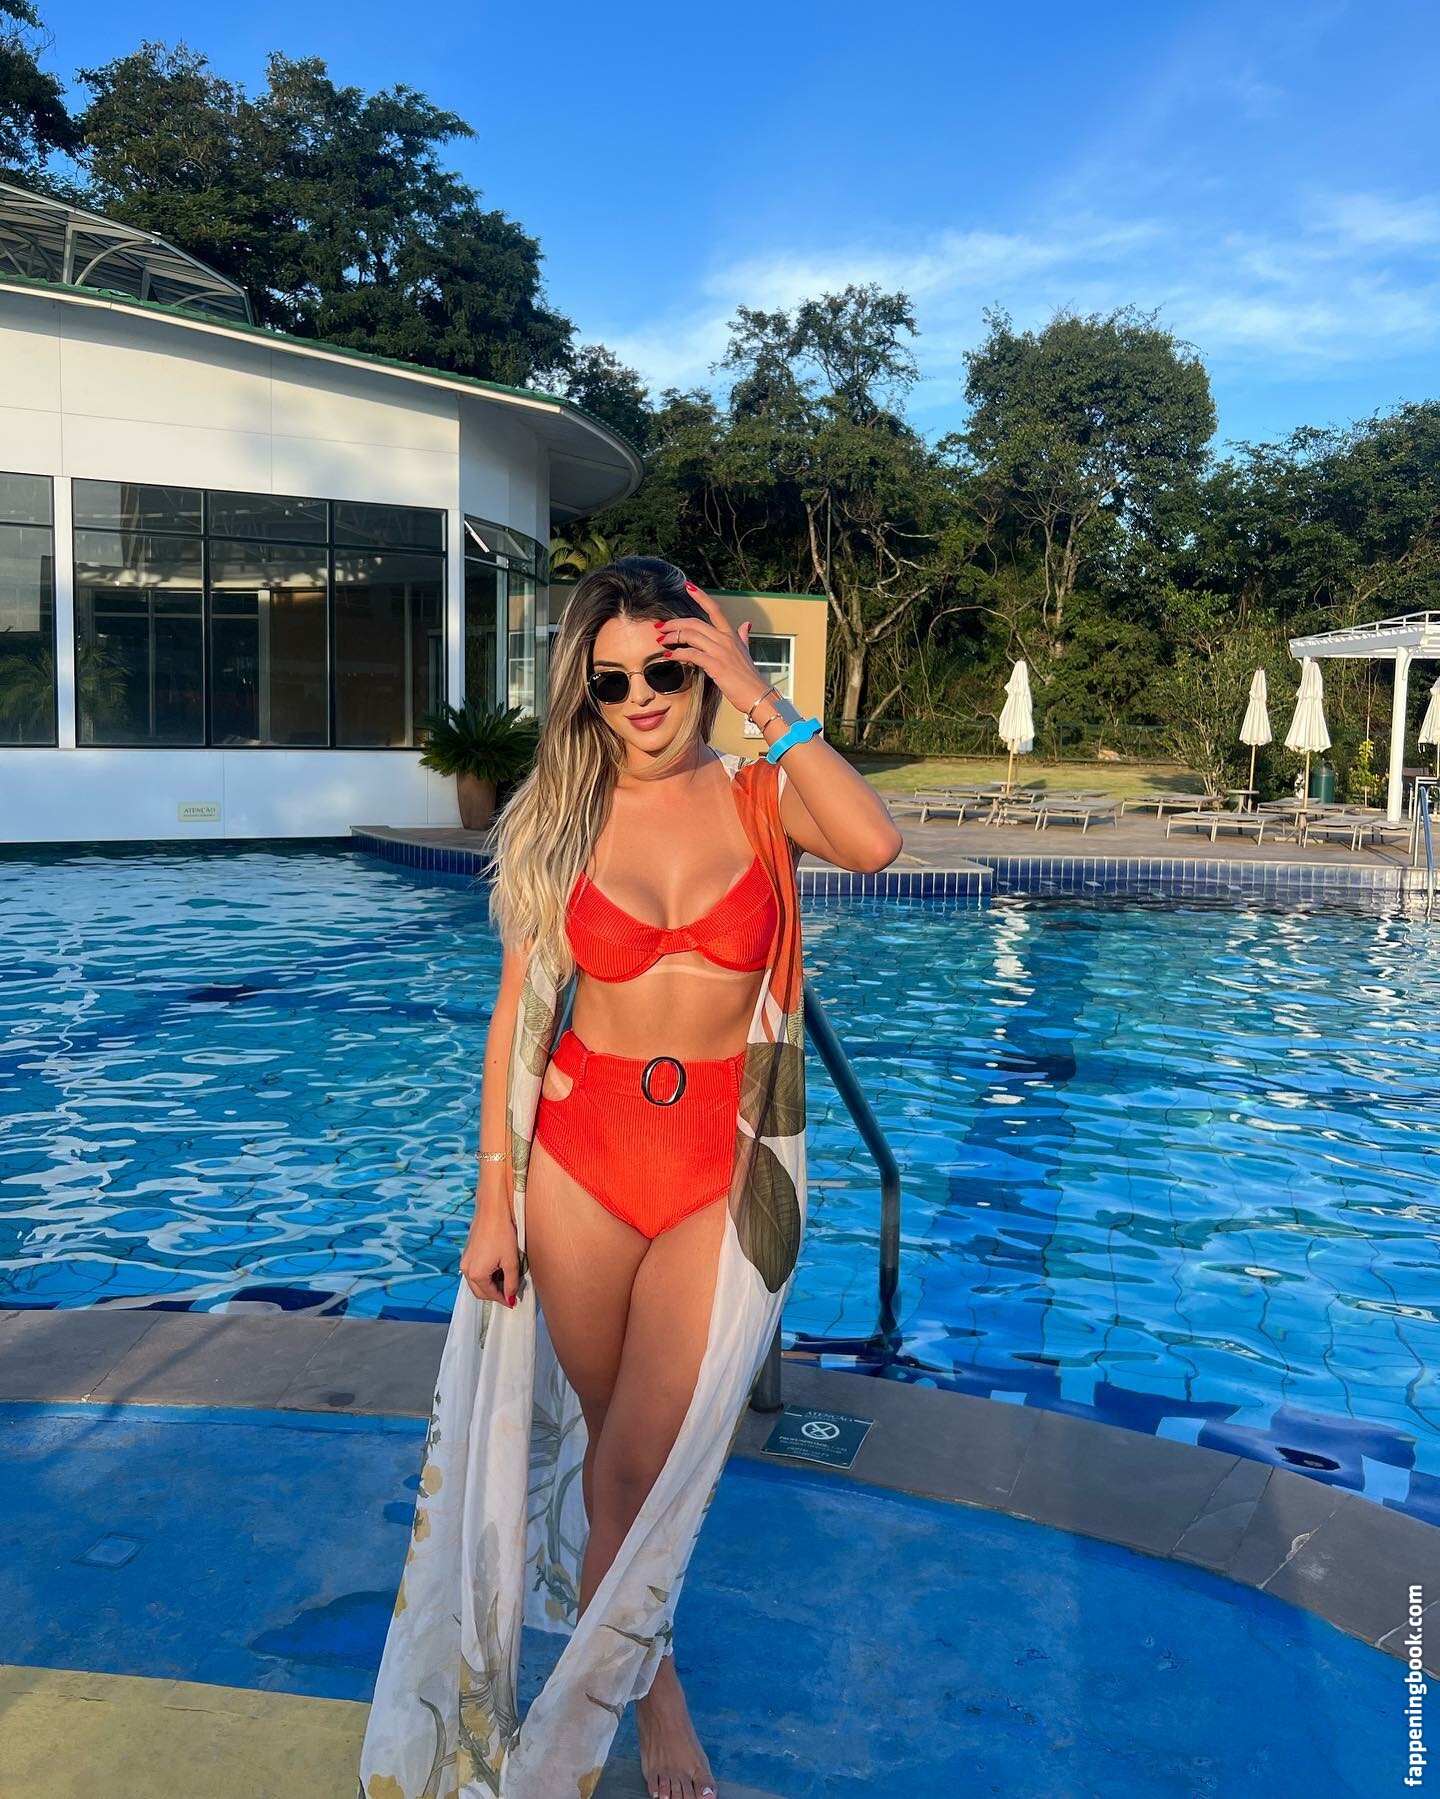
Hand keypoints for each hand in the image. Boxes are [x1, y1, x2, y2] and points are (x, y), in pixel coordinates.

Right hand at [460, 1199, 522, 1306]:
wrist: (491, 1211)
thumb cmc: (502, 1233)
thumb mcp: (511, 1261)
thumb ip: (511, 1283)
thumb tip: (510, 1298)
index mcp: (477, 1274)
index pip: (491, 1295)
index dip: (503, 1300)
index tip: (513, 1301)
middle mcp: (466, 1270)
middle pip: (480, 1292)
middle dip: (494, 1295)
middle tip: (509, 1293)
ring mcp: (464, 1262)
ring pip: (476, 1283)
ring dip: (489, 1286)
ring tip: (505, 1280)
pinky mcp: (466, 1254)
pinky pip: (473, 1273)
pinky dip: (484, 1276)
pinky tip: (496, 1269)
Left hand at [656, 581, 771, 717]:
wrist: (757, 694)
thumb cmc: (748, 676)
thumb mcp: (746, 651)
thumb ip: (743, 636)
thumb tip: (746, 623)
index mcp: (731, 634)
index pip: (715, 609)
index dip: (700, 596)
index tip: (688, 585)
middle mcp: (725, 639)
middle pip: (694, 622)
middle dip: (674, 623)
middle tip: (659, 628)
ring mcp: (720, 651)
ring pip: (690, 636)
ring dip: (672, 637)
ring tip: (661, 642)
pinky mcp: (715, 665)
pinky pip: (691, 654)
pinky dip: (677, 654)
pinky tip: (669, 656)